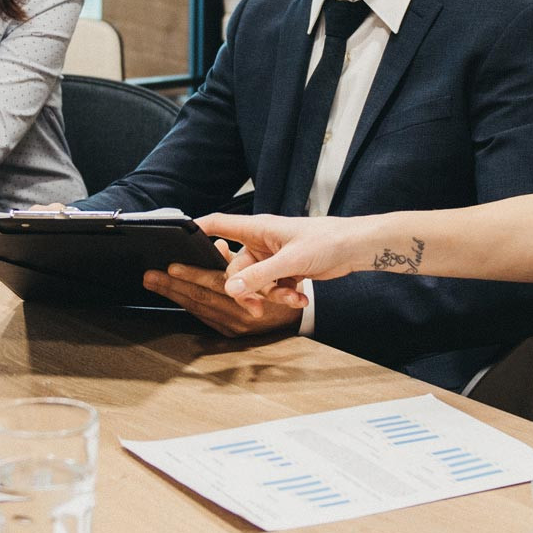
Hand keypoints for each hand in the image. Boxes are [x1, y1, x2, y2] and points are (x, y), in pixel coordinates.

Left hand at [144, 261, 303, 336]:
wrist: (308, 314)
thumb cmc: (289, 284)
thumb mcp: (272, 267)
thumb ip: (240, 258)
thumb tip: (214, 244)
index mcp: (251, 299)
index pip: (213, 285)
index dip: (191, 275)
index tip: (170, 267)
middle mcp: (240, 317)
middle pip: (200, 300)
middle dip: (172, 286)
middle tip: (150, 276)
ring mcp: (234, 328)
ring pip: (198, 309)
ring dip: (175, 295)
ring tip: (154, 283)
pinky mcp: (230, 334)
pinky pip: (204, 318)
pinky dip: (188, 305)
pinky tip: (173, 296)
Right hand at [199, 213, 376, 309]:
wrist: (355, 248)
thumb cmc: (326, 241)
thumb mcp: (290, 261)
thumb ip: (259, 276)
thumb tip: (231, 290)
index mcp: (257, 228)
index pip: (217, 224)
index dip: (196, 232)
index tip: (178, 245)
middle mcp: (260, 242)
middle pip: (235, 269)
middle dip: (247, 290)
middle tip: (256, 307)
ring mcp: (272, 258)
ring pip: (256, 283)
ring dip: (272, 295)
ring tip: (293, 299)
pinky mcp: (284, 270)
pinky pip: (273, 288)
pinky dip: (285, 295)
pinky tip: (301, 298)